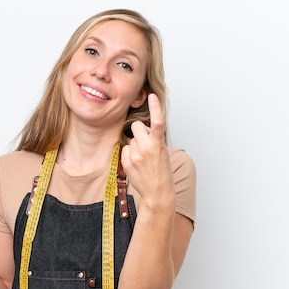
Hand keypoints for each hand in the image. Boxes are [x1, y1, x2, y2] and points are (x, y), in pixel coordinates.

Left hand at [120, 93, 174, 208]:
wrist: (157, 192)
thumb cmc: (162, 172)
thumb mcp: (163, 152)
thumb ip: (153, 139)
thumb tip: (142, 131)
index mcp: (158, 144)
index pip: (156, 122)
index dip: (154, 108)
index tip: (152, 96)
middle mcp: (146, 148)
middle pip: (138, 127)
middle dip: (141, 131)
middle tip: (147, 144)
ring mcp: (135, 155)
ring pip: (130, 139)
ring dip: (135, 143)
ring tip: (143, 157)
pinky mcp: (127, 162)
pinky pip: (125, 149)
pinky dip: (129, 153)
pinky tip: (136, 162)